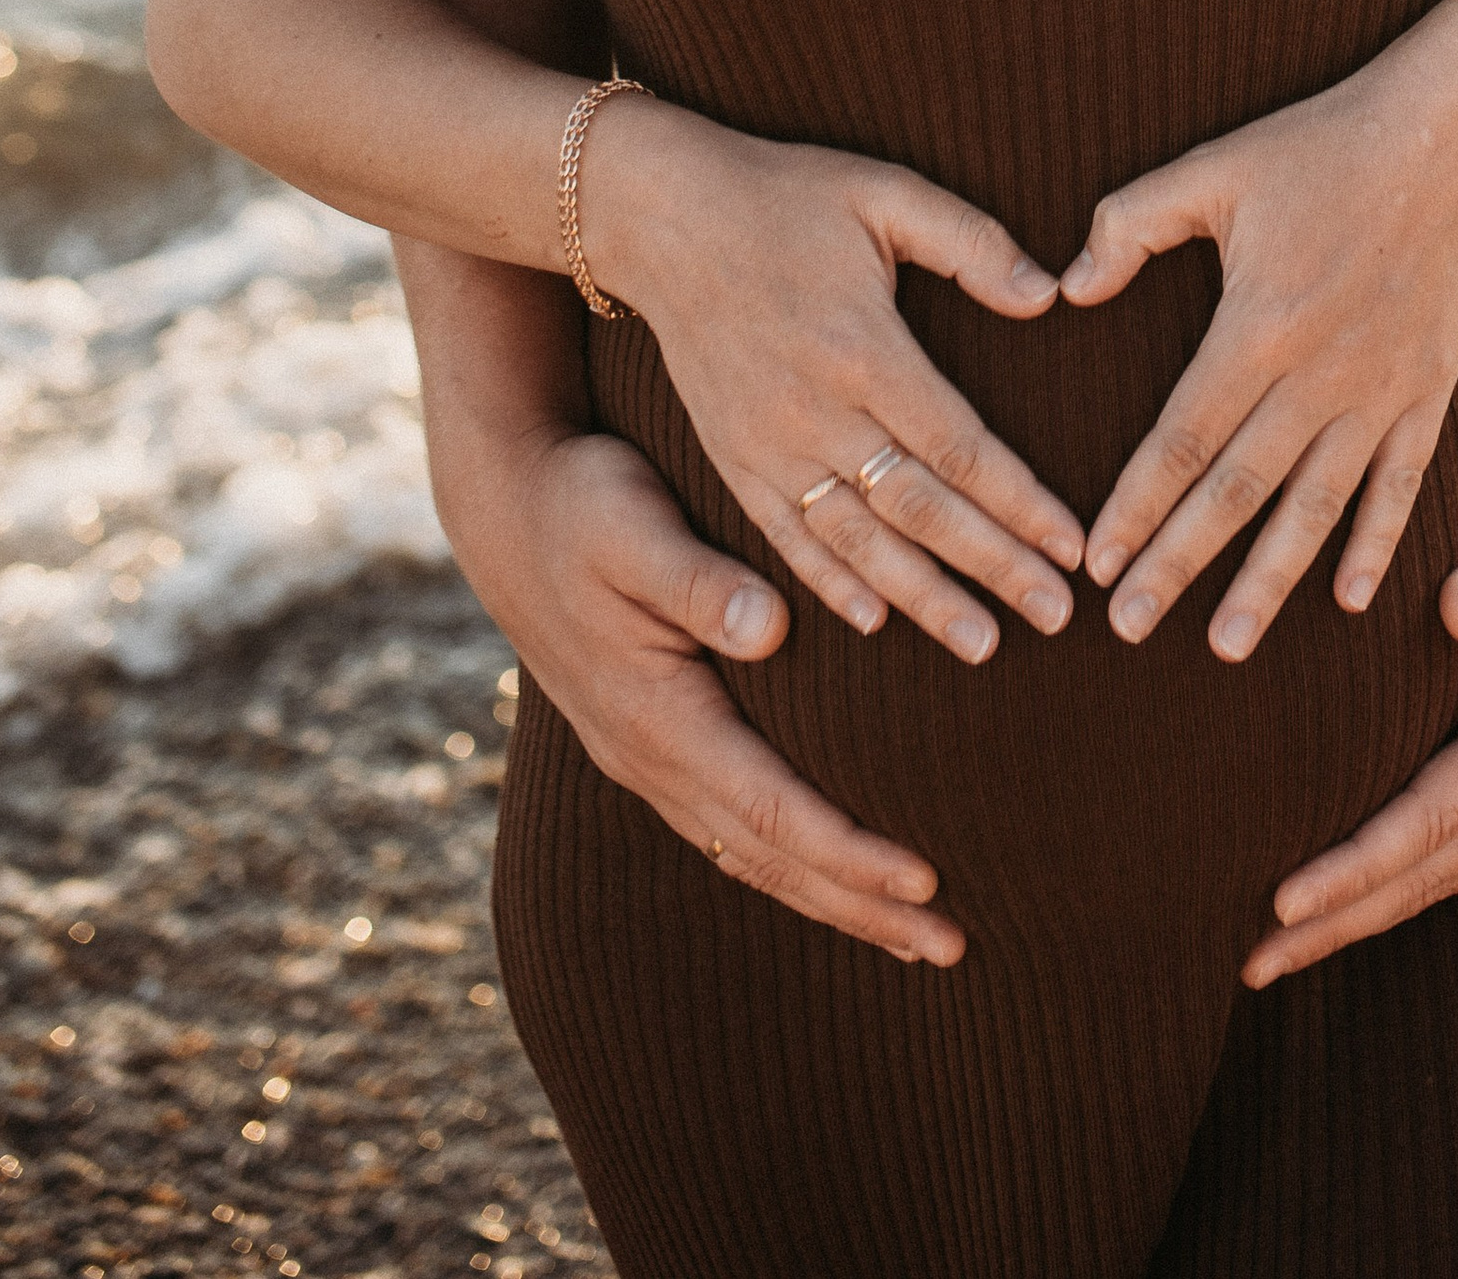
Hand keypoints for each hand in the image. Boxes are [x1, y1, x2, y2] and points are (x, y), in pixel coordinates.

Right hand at [443, 420, 966, 962]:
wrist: (507, 510)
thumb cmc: (582, 508)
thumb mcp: (636, 530)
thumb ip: (702, 584)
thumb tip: (770, 629)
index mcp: (657, 715)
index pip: (771, 809)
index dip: (849, 853)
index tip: (927, 880)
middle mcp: (649, 757)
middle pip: (768, 859)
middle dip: (860, 907)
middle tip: (951, 948)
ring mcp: (644, 759)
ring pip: (747, 855)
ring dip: (829, 897)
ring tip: (909, 932)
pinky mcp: (649, 744)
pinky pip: (728, 829)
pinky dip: (787, 862)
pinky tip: (826, 875)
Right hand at [598, 108, 1082, 669]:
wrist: (664, 219)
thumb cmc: (787, 197)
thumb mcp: (886, 192)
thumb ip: (970, 243)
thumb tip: (1050, 292)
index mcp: (863, 349)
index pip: (958, 447)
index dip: (1020, 503)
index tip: (1072, 547)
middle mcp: (815, 411)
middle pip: (920, 509)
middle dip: (994, 566)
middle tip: (1057, 615)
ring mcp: (768, 445)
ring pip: (859, 541)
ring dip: (925, 597)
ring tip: (984, 643)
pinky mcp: (734, 460)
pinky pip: (789, 537)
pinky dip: (832, 584)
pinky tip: (876, 621)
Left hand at [1060, 74, 1457, 659]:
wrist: (1437, 139)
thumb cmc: (1312, 150)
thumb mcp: (1209, 170)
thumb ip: (1129, 225)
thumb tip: (1065, 290)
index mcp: (1257, 326)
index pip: (1183, 439)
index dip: (1137, 505)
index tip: (1097, 563)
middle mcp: (1319, 374)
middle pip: (1237, 490)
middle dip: (1179, 564)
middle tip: (1129, 627)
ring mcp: (1380, 390)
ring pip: (1316, 507)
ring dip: (1269, 579)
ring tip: (1226, 641)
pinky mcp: (1429, 392)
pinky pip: (1400, 485)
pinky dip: (1375, 544)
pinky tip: (1350, 599)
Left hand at [1241, 460, 1457, 983]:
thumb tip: (1455, 608)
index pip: (1431, 821)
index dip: (1356, 866)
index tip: (1282, 902)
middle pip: (1428, 871)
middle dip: (1341, 920)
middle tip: (1253, 964)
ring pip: (1442, 869)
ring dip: (1364, 911)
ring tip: (1282, 946)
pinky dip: (1401, 877)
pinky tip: (1356, 888)